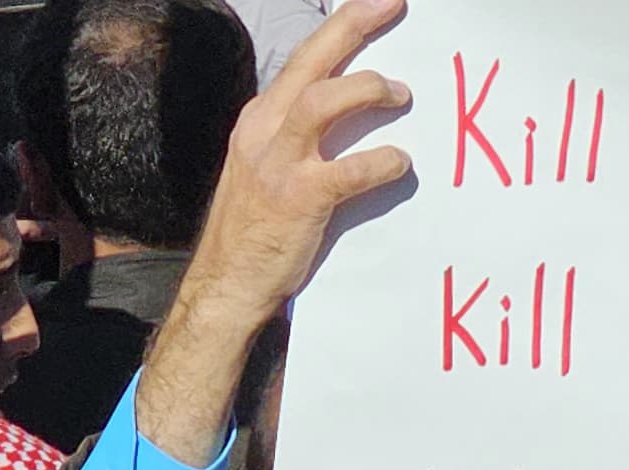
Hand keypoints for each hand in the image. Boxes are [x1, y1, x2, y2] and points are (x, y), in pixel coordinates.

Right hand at [180, 0, 414, 320]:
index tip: (376, 3)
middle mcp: (265, 130)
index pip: (303, 58)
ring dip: (366, 89)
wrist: (227, 282)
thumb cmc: (256, 228)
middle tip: (393, 5)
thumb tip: (353, 112)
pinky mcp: (300, 199)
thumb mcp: (266, 165)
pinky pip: (348, 170)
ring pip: (321, 101)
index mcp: (260, 119)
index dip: (341, 27)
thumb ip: (301, 136)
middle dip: (352, 27)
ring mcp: (279, 163)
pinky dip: (380, 162)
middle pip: (311, 62)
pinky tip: (401, 163)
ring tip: (400, 94)